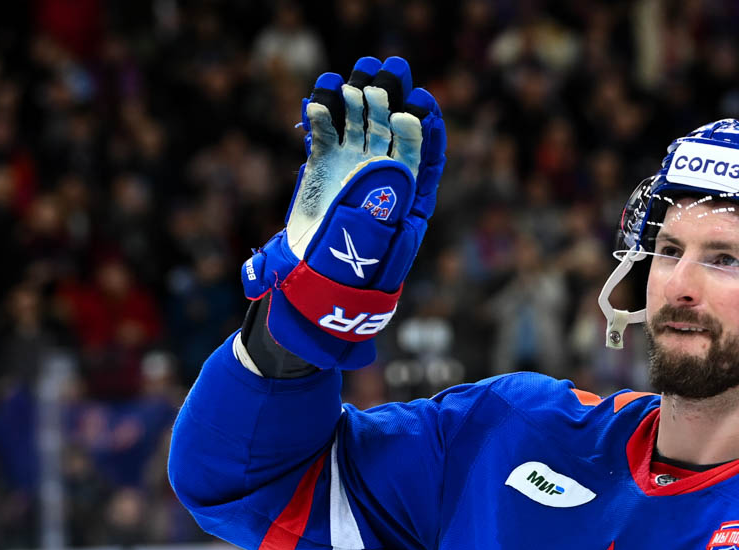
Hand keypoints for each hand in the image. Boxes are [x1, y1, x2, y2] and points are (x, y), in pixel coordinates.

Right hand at [241, 56, 445, 369]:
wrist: (314, 285)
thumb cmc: (353, 273)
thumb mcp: (376, 242)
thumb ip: (386, 204)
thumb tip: (396, 168)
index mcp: (406, 197)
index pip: (421, 155)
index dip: (424, 129)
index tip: (422, 105)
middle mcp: (381, 177)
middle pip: (390, 130)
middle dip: (391, 101)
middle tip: (388, 74)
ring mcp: (351, 168)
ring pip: (358, 124)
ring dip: (358, 99)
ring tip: (356, 76)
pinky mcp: (322, 167)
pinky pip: (325, 132)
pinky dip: (322, 113)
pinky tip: (322, 95)